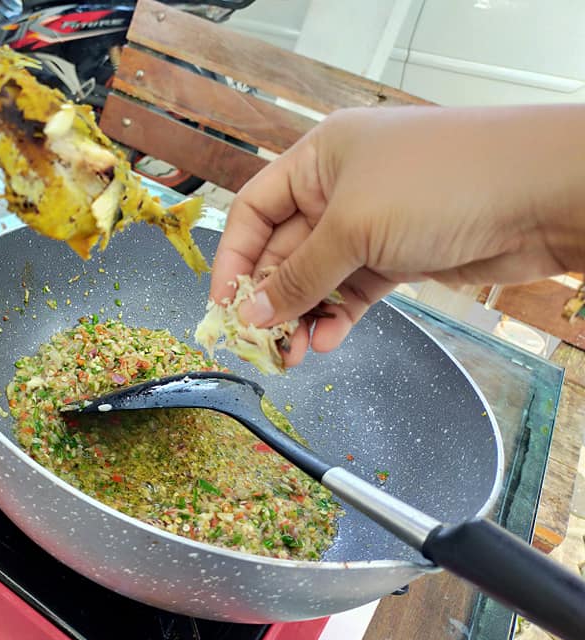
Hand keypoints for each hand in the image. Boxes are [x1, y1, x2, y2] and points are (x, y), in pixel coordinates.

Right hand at [210, 104, 584, 366]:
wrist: (541, 195)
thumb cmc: (441, 183)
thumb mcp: (353, 227)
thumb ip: (300, 275)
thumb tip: (256, 313)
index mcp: (318, 159)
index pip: (254, 211)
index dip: (234, 259)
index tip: (225, 307)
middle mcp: (339, 188)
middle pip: (284, 250)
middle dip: (271, 298)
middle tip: (261, 344)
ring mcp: (371, 224)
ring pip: (318, 277)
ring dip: (303, 316)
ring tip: (293, 354)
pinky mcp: (399, 255)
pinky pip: (353, 291)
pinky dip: (338, 317)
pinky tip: (329, 340)